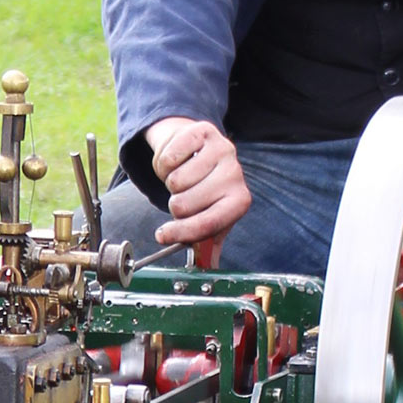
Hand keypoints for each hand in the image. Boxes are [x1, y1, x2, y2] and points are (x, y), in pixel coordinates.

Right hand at [145, 117, 251, 268]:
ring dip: (169, 181)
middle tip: (182, 197)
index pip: (208, 224)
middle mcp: (235, 174)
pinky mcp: (203, 131)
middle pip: (183, 205)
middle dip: (175, 204)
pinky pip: (168, 157)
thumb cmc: (205, 187)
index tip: (162, 235)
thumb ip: (207, 242)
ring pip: (174, 181)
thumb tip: (207, 271)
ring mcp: (221, 150)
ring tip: (180, 177)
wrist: (201, 147)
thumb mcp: (211, 214)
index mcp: (239, 201)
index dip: (182, 233)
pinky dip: (163, 162)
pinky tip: (177, 160)